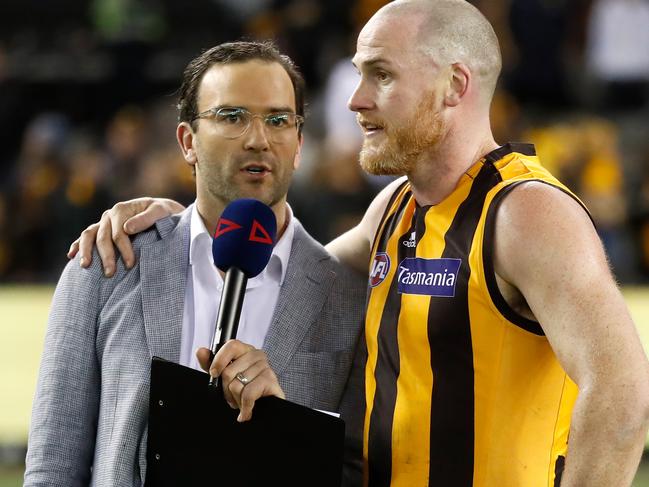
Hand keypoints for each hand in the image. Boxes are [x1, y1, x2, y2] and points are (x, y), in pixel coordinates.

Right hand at [67, 197, 184, 275]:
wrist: (163, 211)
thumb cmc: (164, 212)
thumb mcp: (161, 211)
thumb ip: (146, 218)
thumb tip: (127, 228)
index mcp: (122, 209)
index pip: (119, 233)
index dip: (124, 250)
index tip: (130, 265)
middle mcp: (109, 215)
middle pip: (102, 237)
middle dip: (106, 256)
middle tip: (110, 274)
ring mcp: (103, 222)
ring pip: (88, 235)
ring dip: (86, 251)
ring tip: (86, 266)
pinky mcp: (101, 229)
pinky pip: (86, 237)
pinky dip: (77, 245)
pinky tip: (71, 256)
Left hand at [196, 341, 284, 421]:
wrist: (264, 409)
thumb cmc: (244, 390)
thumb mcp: (223, 376)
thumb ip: (210, 363)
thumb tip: (201, 351)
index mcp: (245, 350)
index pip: (231, 345)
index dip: (219, 360)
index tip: (214, 374)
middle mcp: (257, 355)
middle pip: (229, 371)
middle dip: (226, 390)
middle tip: (232, 396)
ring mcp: (266, 368)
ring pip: (237, 385)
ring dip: (236, 400)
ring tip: (242, 402)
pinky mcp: (271, 382)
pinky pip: (248, 394)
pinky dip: (245, 408)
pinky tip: (246, 411)